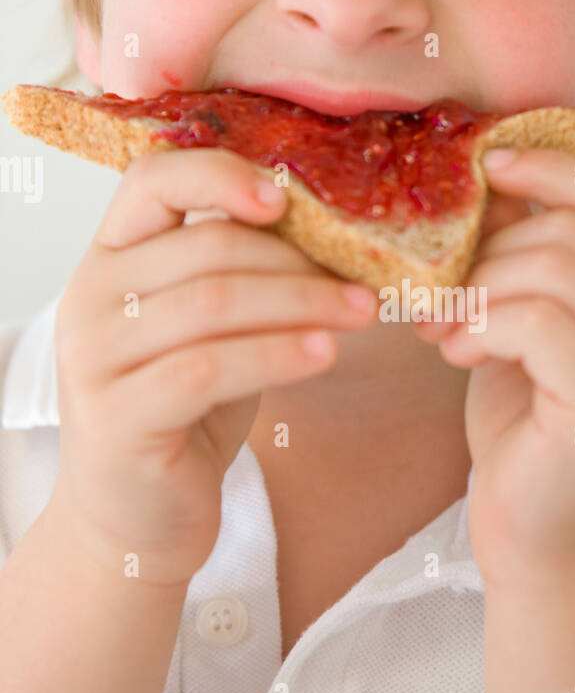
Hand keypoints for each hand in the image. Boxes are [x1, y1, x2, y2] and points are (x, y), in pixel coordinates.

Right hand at [50, 148, 378, 586]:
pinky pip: (209, 368)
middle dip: (299, 261)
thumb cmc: (183, 413)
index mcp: (110, 258)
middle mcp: (90, 297)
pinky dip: (276, 355)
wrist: (137, 518)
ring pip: (213, 302)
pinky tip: (325, 355)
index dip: (223, 175)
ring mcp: (95, 358)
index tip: (289, 198)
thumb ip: (242, 275)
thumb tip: (337, 230)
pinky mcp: (117, 416)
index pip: (152, 179)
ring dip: (301, 303)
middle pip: (206, 248)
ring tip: (361, 313)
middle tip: (367, 282)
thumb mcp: (210, 330)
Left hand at [414, 147, 574, 588]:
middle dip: (488, 249)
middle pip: (572, 228)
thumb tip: (483, 191)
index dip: (548, 168)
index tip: (484, 166)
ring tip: (440, 327)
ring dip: (476, 289)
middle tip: (435, 289)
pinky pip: (536, 321)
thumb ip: (526, 270)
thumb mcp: (529, 336)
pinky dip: (480, 327)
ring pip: (553, 268)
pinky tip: (455, 354)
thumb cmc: (534, 441)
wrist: (549, 547)